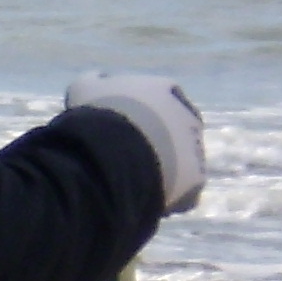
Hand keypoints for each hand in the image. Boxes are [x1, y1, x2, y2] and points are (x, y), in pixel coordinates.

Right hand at [64, 72, 206, 212]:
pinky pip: (182, 191)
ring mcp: (196, 148)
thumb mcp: (85, 90)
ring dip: (162, 170)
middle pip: (174, 130)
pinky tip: (143, 199)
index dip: (138, 113)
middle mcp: (188, 115)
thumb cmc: (100, 115)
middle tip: (127, 157)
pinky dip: (166, 196)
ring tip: (132, 182)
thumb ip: (94, 83)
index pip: (157, 98)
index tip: (119, 125)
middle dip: (155, 141)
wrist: (115, 151)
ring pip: (180, 162)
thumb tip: (98, 81)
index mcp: (165, 90)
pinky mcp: (196, 180)